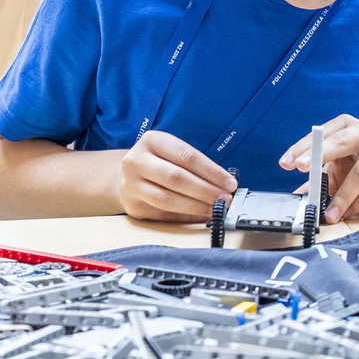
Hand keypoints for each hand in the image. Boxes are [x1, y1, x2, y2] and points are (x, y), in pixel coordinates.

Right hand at [116, 130, 236, 221]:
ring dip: (196, 206)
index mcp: (152, 141)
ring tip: (216, 209)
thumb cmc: (160, 162)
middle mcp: (137, 161)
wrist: (128, 174)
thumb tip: (225, 184)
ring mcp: (131, 185)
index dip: (211, 172)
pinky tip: (202, 216)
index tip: (230, 183)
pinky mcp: (133, 205)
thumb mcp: (172, 152)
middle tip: (226, 199)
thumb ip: (195, 165)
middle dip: (206, 190)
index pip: (187, 156)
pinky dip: (186, 217)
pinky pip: (163, 214)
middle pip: (176, 178)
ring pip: (167, 199)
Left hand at [281, 114, 358, 221]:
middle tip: (302, 169)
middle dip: (318, 155)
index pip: (322, 133)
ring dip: (342, 196)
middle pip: (342, 141)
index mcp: (348, 125)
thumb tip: (295, 196)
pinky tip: (349, 211)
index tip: (287, 162)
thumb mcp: (335, 172)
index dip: (303, 147)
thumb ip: (316, 179)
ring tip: (330, 214)